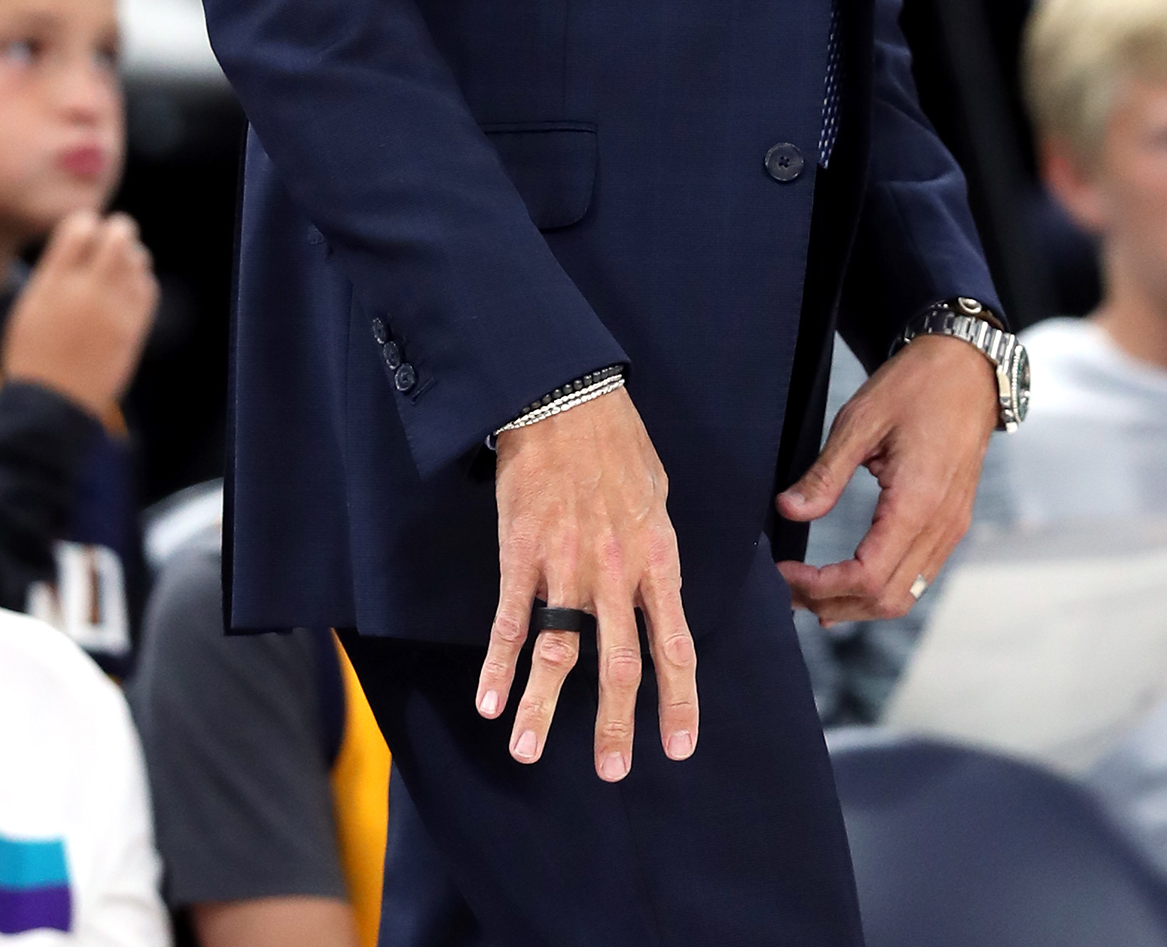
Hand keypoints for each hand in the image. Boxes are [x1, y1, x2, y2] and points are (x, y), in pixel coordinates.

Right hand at [1, 210, 157, 419]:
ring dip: (130, 257)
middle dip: (119, 230)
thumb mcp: (29, 307)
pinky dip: (140, 282)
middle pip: (119, 235)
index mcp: (52, 284)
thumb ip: (56, 272)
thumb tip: (82, 240)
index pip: (80, 227)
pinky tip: (127, 292)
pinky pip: (148, 288)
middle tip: (114, 238)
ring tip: (118, 269)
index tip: (86, 230)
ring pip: (138, 259)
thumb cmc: (33, 356)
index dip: (86, 223)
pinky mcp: (133, 329)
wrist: (49, 406)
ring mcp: (113, 310)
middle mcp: (86, 291)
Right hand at [476, 387, 696, 783]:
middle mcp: (615, 571)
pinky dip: (498, 665)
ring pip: (558, 652)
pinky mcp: (521, 553)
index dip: (678, 700)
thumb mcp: (656, 492)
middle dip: (614, 724)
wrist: (563, 395)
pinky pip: (509, 620)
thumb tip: (654, 584)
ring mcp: (565, 565)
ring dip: (542, 708)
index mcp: (657, 557)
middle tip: (612, 771)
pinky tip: (488, 701)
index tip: (677, 747)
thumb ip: (654, 548)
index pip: (675, 643)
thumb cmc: (615, 440)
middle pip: (619, 664)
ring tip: (528, 753)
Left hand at [775, 335, 995, 622]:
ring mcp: (951, 528)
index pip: (866, 577)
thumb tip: (789, 510)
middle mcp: (941, 526)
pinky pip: (918, 575)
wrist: (968, 368)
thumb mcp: (861, 420)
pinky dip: (882, 590)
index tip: (784, 574)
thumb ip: (825, 473)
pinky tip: (852, 582)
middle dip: (833, 603)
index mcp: (917, 502)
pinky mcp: (952, 522)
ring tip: (811, 595)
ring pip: (904, 595)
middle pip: (886, 600)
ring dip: (856, 604)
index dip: (821, 585)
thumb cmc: (917, 385)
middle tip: (788, 591)